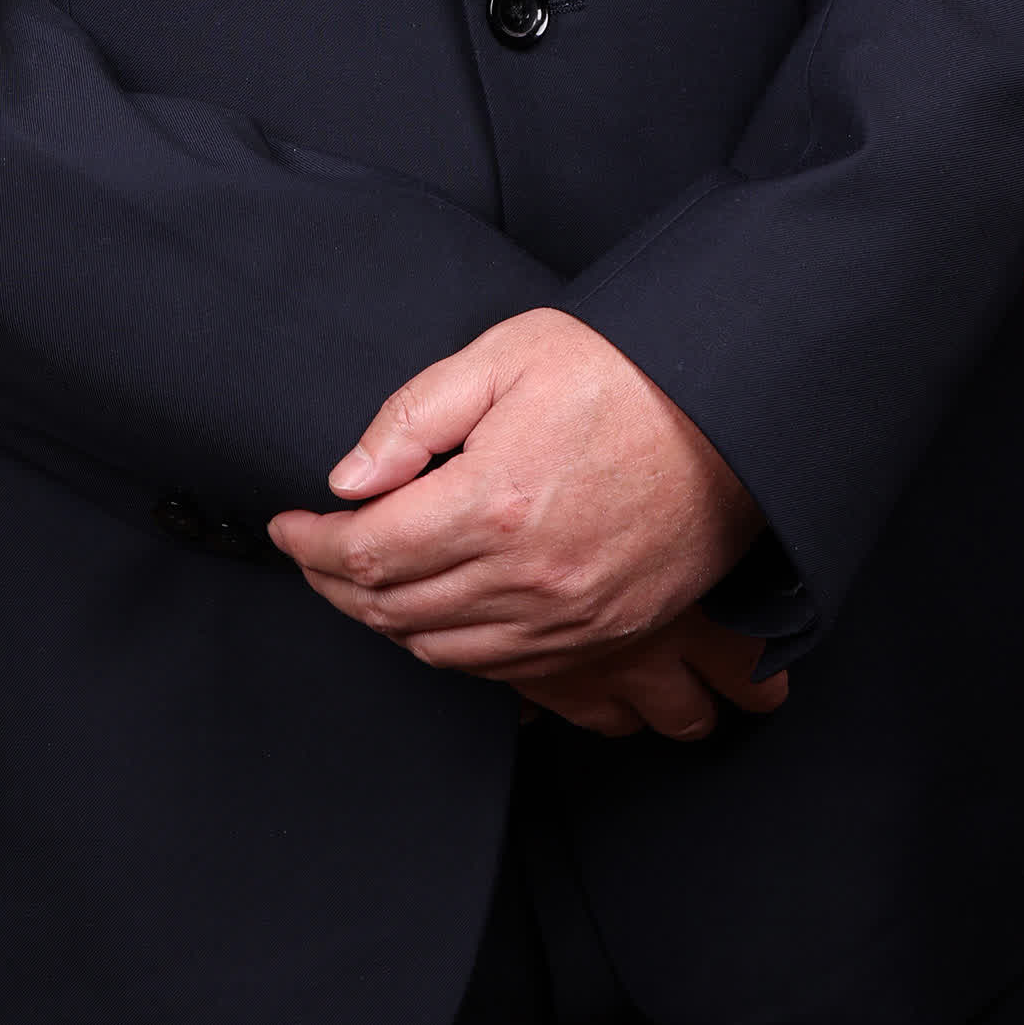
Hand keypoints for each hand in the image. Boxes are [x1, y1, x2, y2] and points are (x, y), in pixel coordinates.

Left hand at [267, 308, 786, 728]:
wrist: (736, 413)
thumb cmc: (624, 371)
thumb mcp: (507, 355)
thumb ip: (415, 415)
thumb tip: (348, 478)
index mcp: (493, 504)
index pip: (366, 552)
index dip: (310, 544)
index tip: (287, 525)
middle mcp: (527, 578)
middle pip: (393, 611)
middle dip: (334, 584)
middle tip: (310, 552)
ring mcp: (569, 618)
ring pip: (440, 650)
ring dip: (384, 622)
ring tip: (358, 583)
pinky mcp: (604, 634)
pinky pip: (500, 669)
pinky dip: (447, 648)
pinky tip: (431, 614)